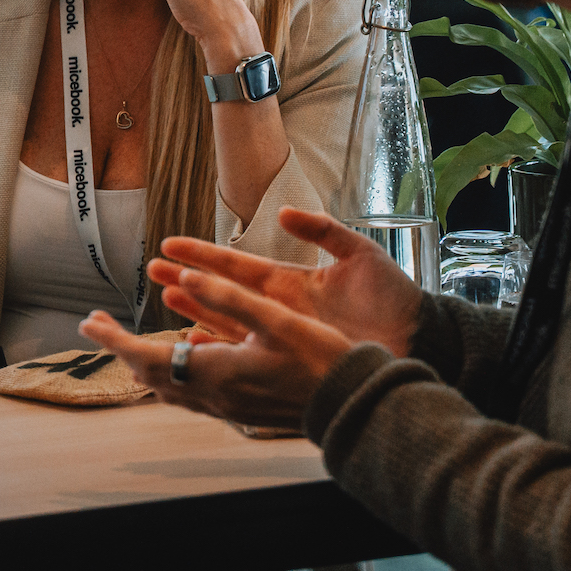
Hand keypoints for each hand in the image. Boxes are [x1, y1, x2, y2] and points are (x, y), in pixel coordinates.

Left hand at [80, 277, 351, 429]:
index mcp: (217, 372)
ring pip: (170, 388)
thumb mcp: (277, 319)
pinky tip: (182, 359)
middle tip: (99, 327)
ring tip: (128, 344)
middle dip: (122, 349)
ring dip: (145, 362)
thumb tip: (186, 277)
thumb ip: (229, 297)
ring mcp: (227, 408)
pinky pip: (192, 393)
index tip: (89, 322)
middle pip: (152, 374)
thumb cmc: (322, 361)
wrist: (354, 407)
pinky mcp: (241, 411)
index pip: (148, 356)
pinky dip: (174, 373)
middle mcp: (215, 396)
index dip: (115, 339)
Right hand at [154, 208, 421, 358]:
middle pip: (222, 292)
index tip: (171, 243)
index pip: (236, 264)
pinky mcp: (291, 357)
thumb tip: (286, 213)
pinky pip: (245, 352)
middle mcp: (279, 308)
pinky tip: (195, 346)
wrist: (418, 340)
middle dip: (187, 279)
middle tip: (152, 269)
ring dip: (195, 309)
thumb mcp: (360, 253)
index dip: (203, 253)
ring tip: (164, 297)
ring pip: (226, 321)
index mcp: (290, 280)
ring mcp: (282, 333)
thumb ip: (322, 230)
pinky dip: (219, 348)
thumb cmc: (394, 297)